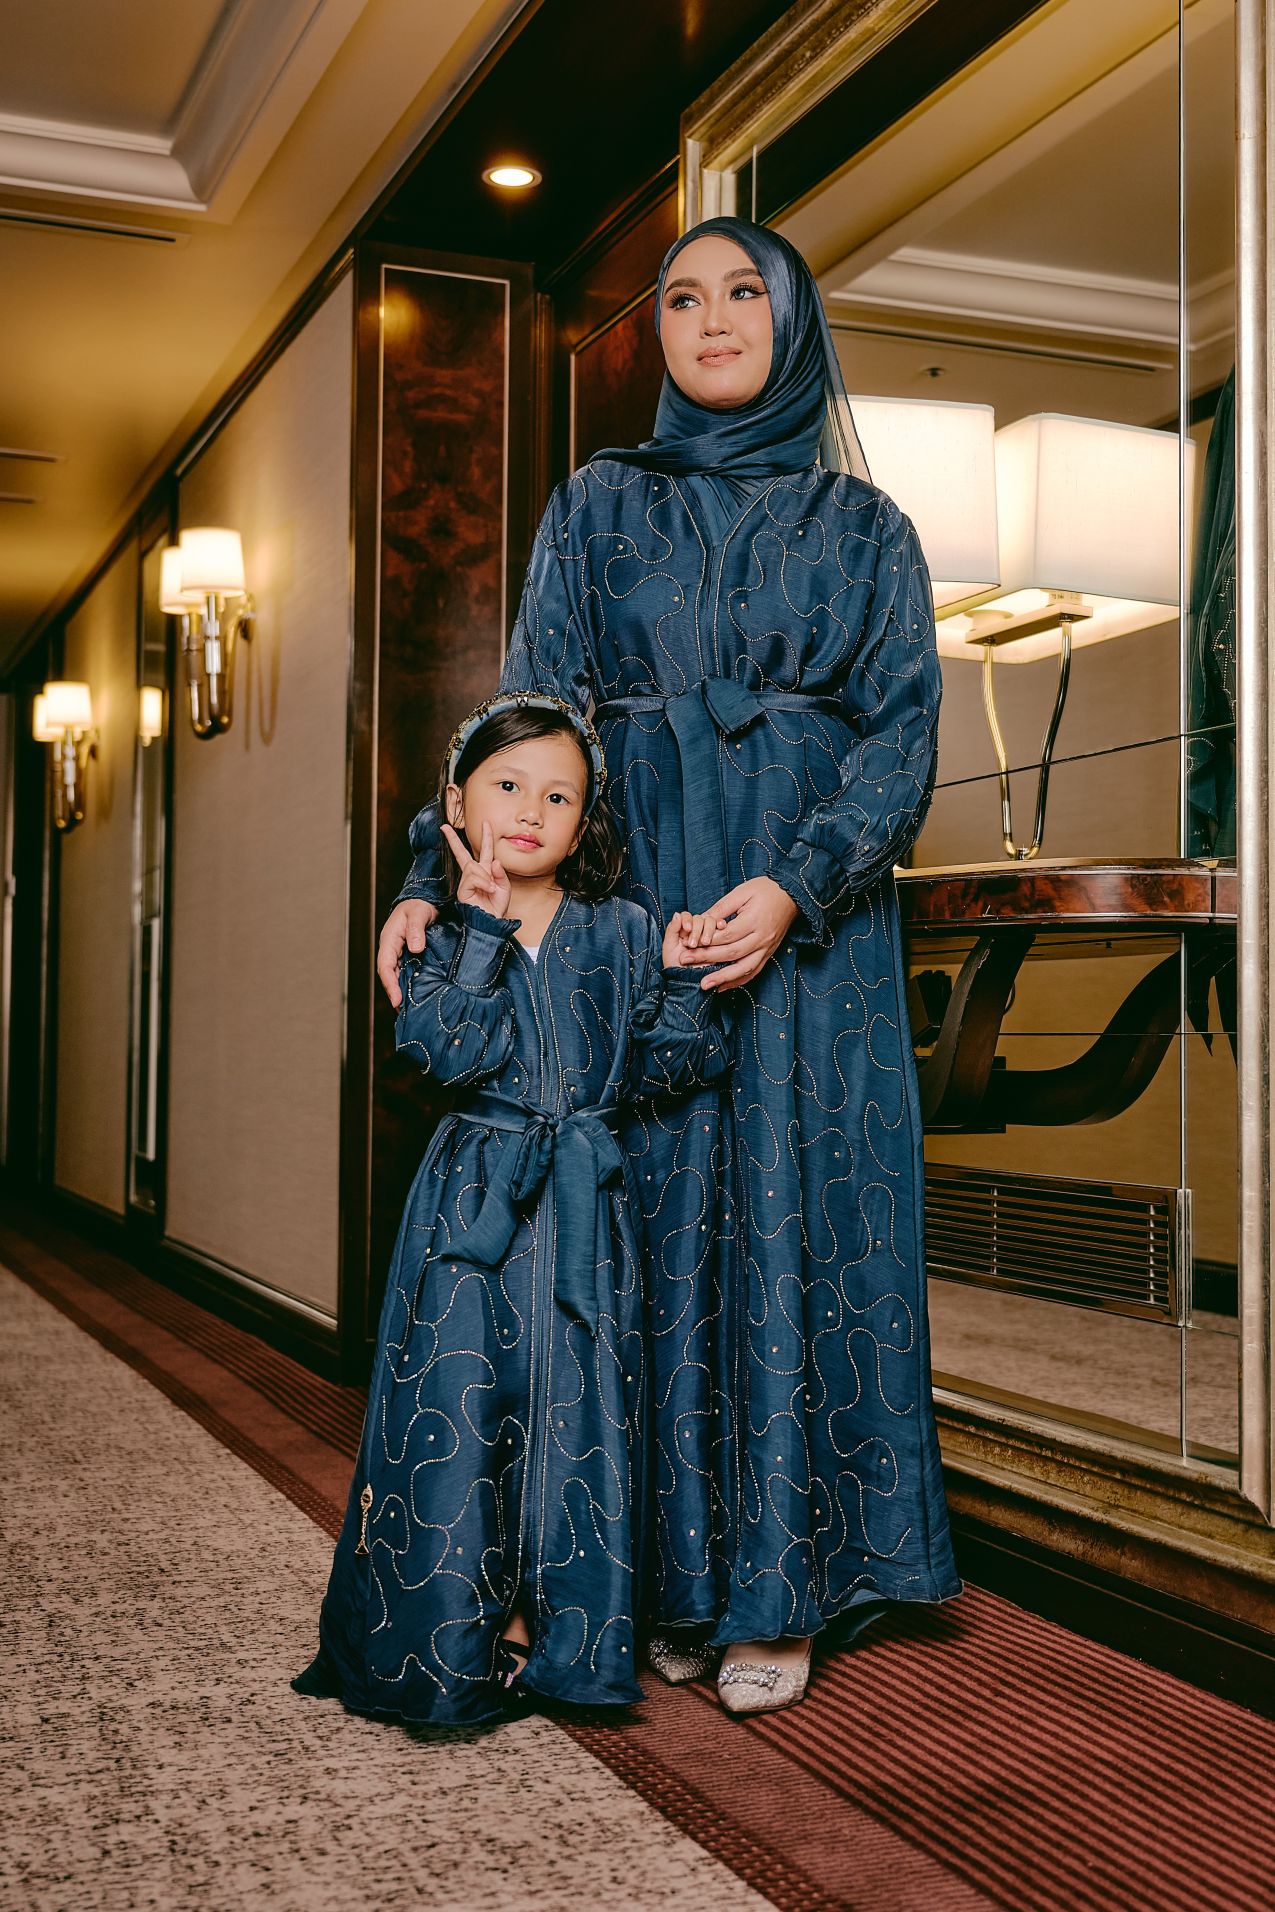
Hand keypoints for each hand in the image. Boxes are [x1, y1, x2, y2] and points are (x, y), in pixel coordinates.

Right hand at [377, 898, 437, 1008]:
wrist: (426, 900)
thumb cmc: (420, 905)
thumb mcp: (418, 913)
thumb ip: (416, 929)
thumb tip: (416, 948)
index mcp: (389, 939)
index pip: (385, 965)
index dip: (389, 984)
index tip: (397, 999)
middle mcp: (392, 949)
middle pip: (389, 974)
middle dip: (394, 993)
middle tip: (404, 1011)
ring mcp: (400, 953)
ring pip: (397, 975)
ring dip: (402, 990)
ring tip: (410, 1008)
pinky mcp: (409, 955)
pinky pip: (407, 972)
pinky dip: (409, 983)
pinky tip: (418, 994)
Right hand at [442, 820, 511, 918]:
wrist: (492, 923)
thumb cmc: (497, 908)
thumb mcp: (505, 888)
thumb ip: (500, 874)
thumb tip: (495, 861)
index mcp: (485, 872)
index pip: (484, 851)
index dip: (485, 837)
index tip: (485, 823)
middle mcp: (474, 875)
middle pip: (462, 853)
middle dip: (452, 840)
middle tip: (445, 827)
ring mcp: (466, 882)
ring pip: (473, 867)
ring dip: (485, 877)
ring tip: (492, 889)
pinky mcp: (462, 890)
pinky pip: (472, 878)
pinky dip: (483, 883)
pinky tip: (488, 890)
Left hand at [662, 911, 724, 967]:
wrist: (688, 982)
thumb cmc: (676, 966)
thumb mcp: (669, 947)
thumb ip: (672, 929)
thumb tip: (677, 914)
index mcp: (683, 930)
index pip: (687, 916)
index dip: (688, 920)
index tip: (687, 929)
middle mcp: (696, 931)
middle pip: (700, 918)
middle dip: (697, 928)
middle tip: (693, 943)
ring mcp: (708, 936)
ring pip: (711, 922)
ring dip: (708, 930)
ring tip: (705, 943)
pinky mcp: (719, 942)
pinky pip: (722, 930)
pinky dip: (721, 927)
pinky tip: (721, 929)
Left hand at [692, 876, 797, 990]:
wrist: (792, 895)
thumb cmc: (765, 890)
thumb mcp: (742, 891)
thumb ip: (722, 907)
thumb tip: (702, 919)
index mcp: (754, 920)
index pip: (727, 936)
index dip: (706, 942)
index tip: (687, 945)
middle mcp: (762, 937)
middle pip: (732, 953)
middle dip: (707, 959)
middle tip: (685, 962)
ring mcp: (767, 948)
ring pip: (744, 968)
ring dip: (724, 978)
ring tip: (705, 985)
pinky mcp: (769, 953)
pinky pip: (754, 971)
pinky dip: (738, 980)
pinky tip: (724, 986)